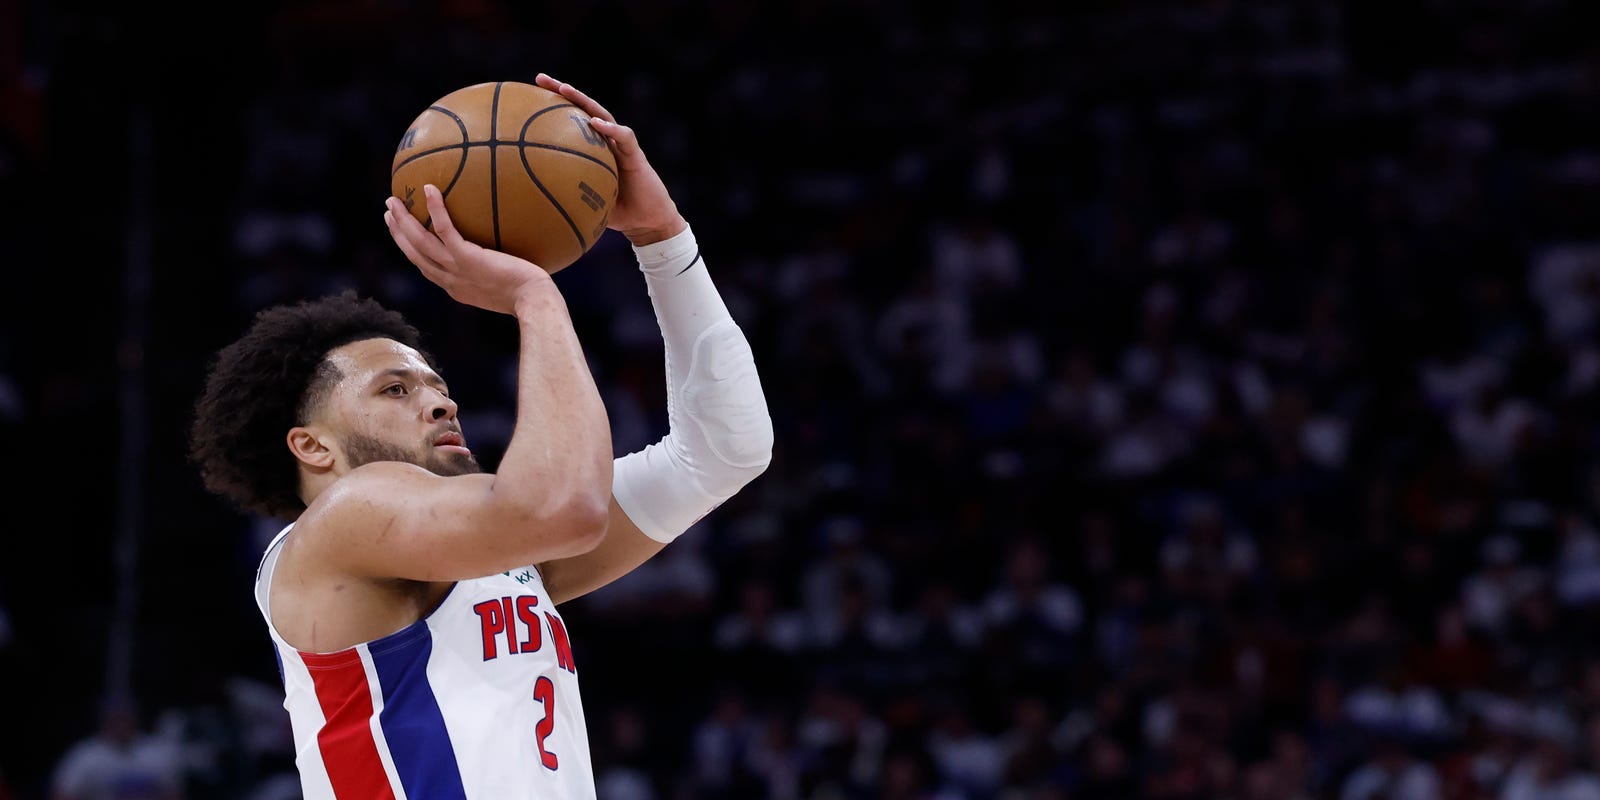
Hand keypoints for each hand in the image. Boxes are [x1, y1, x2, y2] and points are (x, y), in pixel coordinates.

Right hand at [384, 184, 554, 314]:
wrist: (534, 301)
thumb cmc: (531, 294)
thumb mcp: (507, 286)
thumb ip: (498, 271)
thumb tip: (506, 253)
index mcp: (456, 288)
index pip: (427, 268)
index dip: (411, 250)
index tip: (403, 234)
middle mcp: (450, 280)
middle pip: (415, 255)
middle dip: (398, 234)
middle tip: (388, 213)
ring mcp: (456, 269)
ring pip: (420, 243)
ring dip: (403, 222)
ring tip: (393, 201)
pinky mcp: (467, 258)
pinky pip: (445, 230)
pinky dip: (435, 209)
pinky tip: (429, 188)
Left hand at [535, 73, 687, 245]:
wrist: (648, 222)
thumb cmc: (618, 213)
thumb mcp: (585, 204)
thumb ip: (566, 196)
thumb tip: (533, 203)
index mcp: (594, 149)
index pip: (571, 121)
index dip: (552, 108)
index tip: (528, 95)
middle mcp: (607, 141)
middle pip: (583, 108)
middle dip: (562, 91)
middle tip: (540, 78)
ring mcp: (621, 146)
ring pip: (602, 114)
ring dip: (583, 100)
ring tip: (564, 89)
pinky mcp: (636, 155)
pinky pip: (624, 137)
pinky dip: (611, 128)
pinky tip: (596, 123)